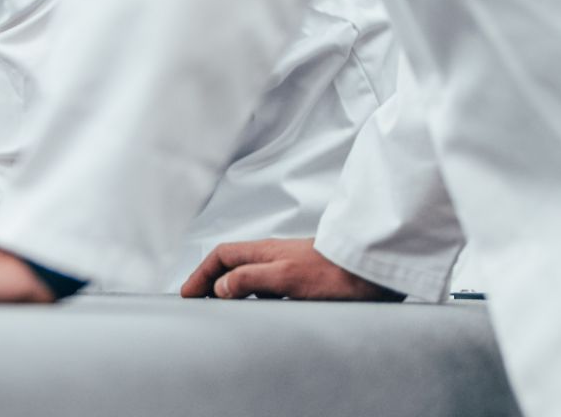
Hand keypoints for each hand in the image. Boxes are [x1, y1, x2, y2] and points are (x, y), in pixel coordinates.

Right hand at [180, 238, 405, 300]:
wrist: (373, 269)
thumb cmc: (335, 273)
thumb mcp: (286, 278)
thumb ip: (250, 280)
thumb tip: (220, 287)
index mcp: (265, 252)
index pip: (222, 257)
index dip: (201, 274)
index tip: (187, 293)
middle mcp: (275, 256)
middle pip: (233, 262)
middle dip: (211, 278)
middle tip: (197, 299)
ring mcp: (290, 266)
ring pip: (251, 272)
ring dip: (232, 286)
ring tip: (222, 305)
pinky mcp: (306, 279)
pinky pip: (268, 283)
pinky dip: (254, 294)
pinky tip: (262, 307)